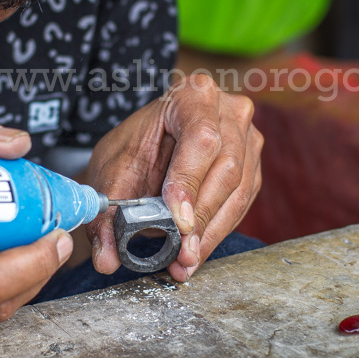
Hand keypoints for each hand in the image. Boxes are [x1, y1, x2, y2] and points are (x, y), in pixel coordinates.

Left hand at [84, 74, 262, 281]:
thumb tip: (106, 259)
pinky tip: (197, 251)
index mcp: (192, 95)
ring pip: (239, 191)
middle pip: (226, 168)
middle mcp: (228, 111)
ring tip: (185, 262)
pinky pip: (242, 204)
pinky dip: (219, 231)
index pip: (200, 139)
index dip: (189, 181)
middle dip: (201, 218)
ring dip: (212, 232)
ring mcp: (247, 138)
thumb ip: (107, 215)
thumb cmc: (132, 149)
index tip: (177, 221)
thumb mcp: (111, 175)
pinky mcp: (252, 167)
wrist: (146, 149)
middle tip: (181, 254)